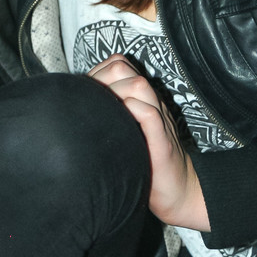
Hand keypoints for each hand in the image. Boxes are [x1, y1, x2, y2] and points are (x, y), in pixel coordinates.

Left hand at [89, 55, 209, 230]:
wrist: (178, 191)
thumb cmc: (147, 162)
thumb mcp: (127, 132)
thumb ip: (112, 115)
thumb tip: (79, 109)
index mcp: (140, 98)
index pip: (117, 65)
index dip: (97, 72)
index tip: (86, 92)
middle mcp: (150, 102)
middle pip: (124, 69)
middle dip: (101, 80)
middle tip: (91, 102)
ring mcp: (159, 119)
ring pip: (139, 86)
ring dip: (115, 92)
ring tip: (103, 110)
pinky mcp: (163, 141)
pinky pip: (150, 114)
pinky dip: (134, 111)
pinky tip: (121, 122)